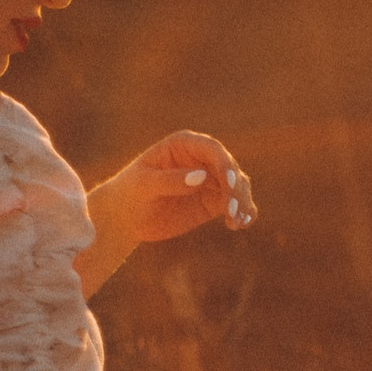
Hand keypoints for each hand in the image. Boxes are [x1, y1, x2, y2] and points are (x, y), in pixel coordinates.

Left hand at [87, 130, 256, 248]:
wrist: (126, 217)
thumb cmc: (130, 193)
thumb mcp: (144, 186)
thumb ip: (170, 180)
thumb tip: (201, 177)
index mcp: (184, 145)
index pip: (213, 149)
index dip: (225, 164)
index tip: (229, 183)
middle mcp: (202, 160)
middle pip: (230, 169)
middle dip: (235, 189)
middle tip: (232, 211)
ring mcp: (210, 181)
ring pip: (239, 186)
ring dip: (242, 203)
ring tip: (236, 222)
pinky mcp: (214, 202)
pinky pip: (237, 204)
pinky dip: (245, 213)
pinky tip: (240, 225)